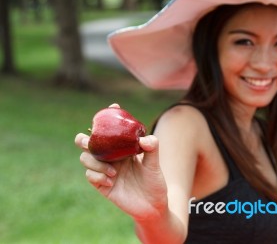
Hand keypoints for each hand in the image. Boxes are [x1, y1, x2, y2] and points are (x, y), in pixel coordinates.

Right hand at [75, 104, 167, 220]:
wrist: (153, 206)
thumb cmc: (155, 183)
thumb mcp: (155, 164)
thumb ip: (152, 148)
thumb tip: (143, 139)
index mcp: (122, 149)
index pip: (112, 130)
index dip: (110, 116)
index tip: (113, 106)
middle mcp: (111, 157)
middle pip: (88, 143)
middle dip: (84, 139)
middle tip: (89, 141)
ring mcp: (104, 170)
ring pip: (86, 158)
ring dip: (95, 162)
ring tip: (113, 172)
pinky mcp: (102, 185)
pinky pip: (90, 175)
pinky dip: (97, 175)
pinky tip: (111, 180)